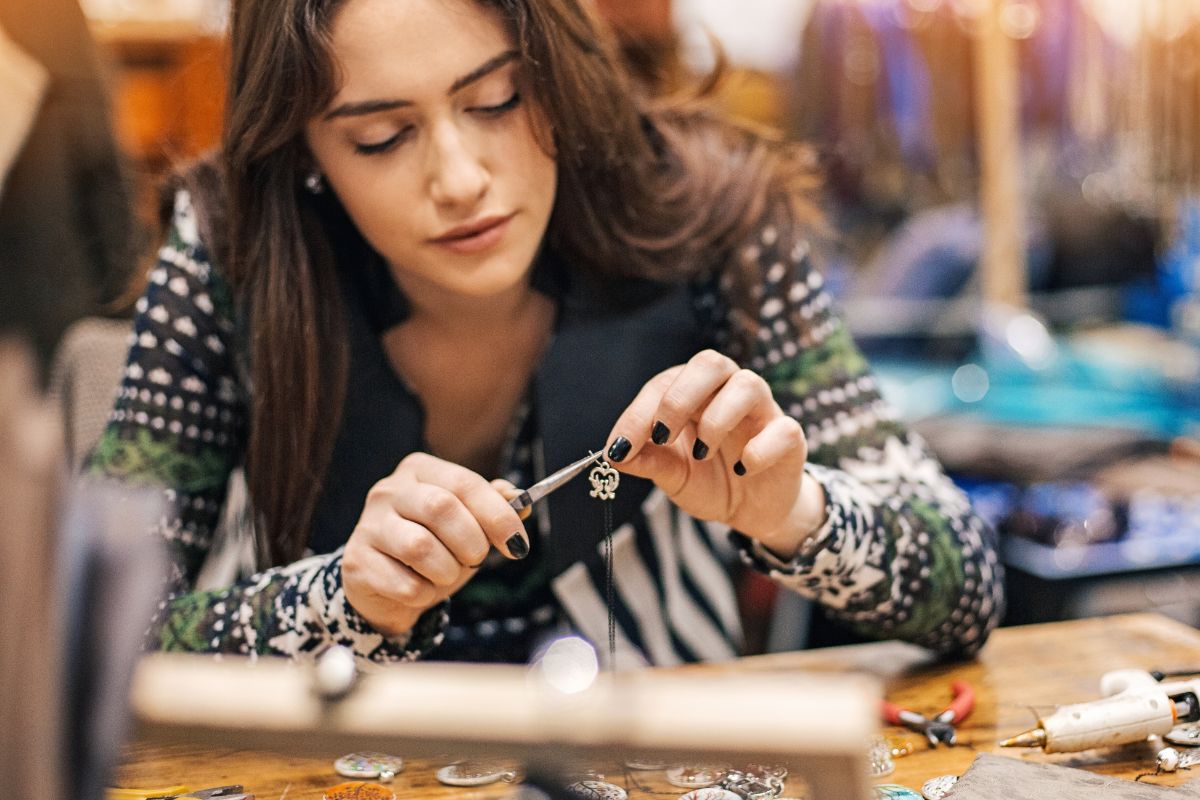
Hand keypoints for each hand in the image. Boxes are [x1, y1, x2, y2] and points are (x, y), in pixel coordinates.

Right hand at [342, 452, 529, 637]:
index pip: (465, 483)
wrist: (385, 587)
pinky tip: (420, 588)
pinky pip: (405, 584)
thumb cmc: (434, 547)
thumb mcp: (468, 525)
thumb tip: (520, 500)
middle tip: (476, 560)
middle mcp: (388, 490)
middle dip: (472, 542)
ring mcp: (368, 525)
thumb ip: (493, 508)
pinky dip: (424, 593)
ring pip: (420, 547)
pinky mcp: (356, 562)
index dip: (498, 516)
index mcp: (420, 470)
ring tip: (446, 574)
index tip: (518, 545)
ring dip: (447, 570)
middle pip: (442, 508)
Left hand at [605, 349, 825, 556]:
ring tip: (702, 453)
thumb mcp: (673, 475)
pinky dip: (760, 449)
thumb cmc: (710, 481)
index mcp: (696, 394)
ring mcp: (763, 411)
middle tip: (662, 435)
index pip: (665, 384)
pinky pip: (783, 428)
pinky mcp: (789, 437)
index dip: (639, 413)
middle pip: (711, 363)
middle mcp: (729, 392)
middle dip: (680, 397)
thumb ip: (648, 461)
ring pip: (748, 384)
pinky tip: (742, 470)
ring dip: (717, 418)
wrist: (751, 512)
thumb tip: (613, 454)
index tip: (619, 447)